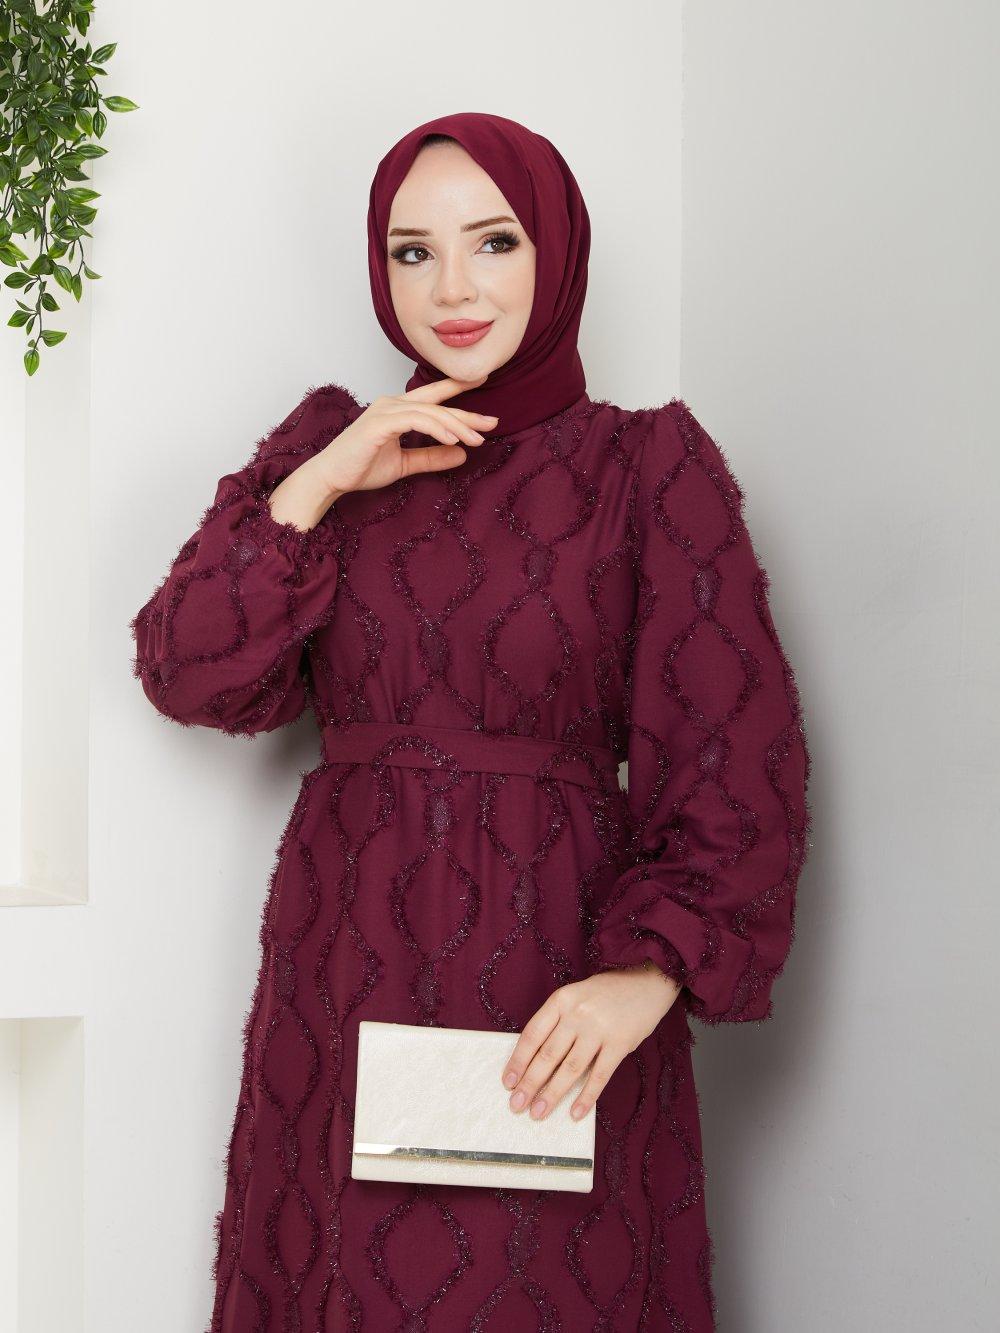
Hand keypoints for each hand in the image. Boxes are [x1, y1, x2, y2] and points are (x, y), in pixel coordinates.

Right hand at [313, 374, 499, 499]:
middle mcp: (392, 404)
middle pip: (437, 403)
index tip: (483, 383)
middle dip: (467, 412)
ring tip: (477, 440)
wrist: (332, 477)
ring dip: (456, 426)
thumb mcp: (405, 463)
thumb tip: (461, 454)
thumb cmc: (361, 467)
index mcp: (398, 410)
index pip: (434, 397)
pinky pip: (416, 420)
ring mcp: (385, 411)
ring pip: (430, 412)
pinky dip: (437, 429)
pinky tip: (454, 440)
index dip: (458, 389)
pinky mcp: (379, 423)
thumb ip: (431, 456)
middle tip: (493, 422)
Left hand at [500, 962, 682, 1122]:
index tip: (508, 1082)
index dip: (518, 1060)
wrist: (647, 981)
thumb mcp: (576, 996)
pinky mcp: (620, 1043)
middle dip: (530, 1083)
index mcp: (561, 1000)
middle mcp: (577, 1014)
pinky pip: (599, 1076)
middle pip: (548, 1054)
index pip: (533, 1034)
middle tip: (517, 1105)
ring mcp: (599, 1029)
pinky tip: (575, 1113)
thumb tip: (537, 1060)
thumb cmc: (607, 992)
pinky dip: (586, 1097)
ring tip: (538, 1112)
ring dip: (552, 1094)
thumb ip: (559, 1022)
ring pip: (570, 1069)